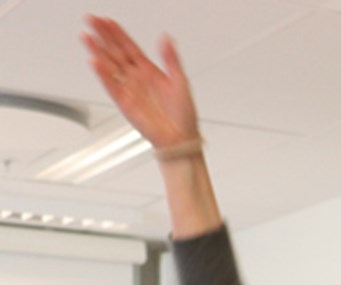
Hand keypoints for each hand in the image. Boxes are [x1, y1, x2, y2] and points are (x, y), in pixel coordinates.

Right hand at [82, 16, 198, 149]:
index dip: (118, 33)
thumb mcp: (181, 81)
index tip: (107, 20)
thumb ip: (171, 59)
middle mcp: (136, 77)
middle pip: (115, 51)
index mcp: (149, 70)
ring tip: (86, 37)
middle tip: (91, 20)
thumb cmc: (184, 114)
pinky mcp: (125, 103)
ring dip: (97, 51)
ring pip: (109, 66)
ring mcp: (129, 89)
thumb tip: (166, 38)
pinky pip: (111, 86)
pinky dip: (102, 74)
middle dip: (103, 35)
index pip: (129, 46)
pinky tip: (94, 62)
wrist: (181, 139)